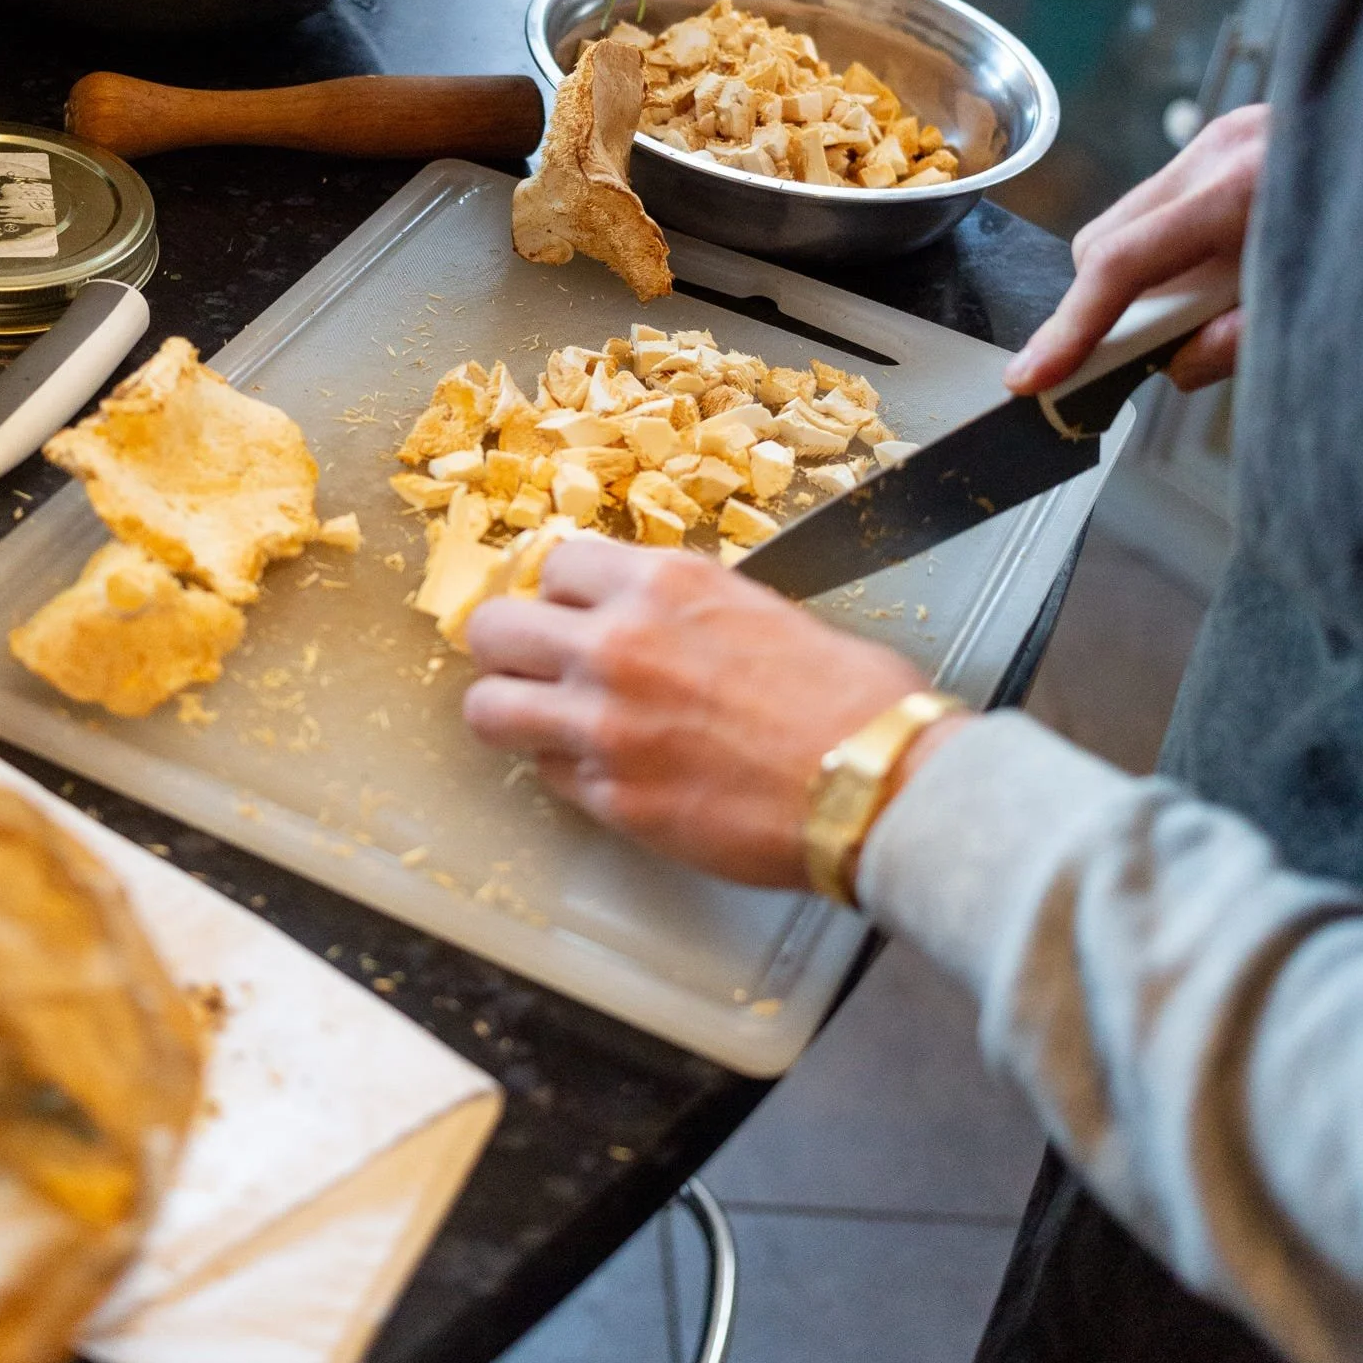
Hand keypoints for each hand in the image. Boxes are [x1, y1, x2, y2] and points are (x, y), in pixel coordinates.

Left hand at [463, 535, 961, 889]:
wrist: (873, 781)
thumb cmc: (846, 698)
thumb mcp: (758, 607)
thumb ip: (681, 608)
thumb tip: (647, 617)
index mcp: (662, 586)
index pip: (555, 564)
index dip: (561, 593)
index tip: (572, 612)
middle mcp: (617, 644)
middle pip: (493, 628)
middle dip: (508, 647)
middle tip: (534, 666)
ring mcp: (603, 725)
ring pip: (488, 709)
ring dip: (511, 713)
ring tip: (544, 723)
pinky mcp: (610, 798)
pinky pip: (545, 775)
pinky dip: (565, 773)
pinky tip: (608, 772)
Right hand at [1004, 104, 1268, 396]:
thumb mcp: (1319, 303)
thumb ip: (1238, 340)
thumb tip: (1175, 366)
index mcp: (1241, 191)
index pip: (1120, 268)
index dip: (1071, 331)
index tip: (1033, 377)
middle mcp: (1220, 151)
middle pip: (1104, 241)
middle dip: (1111, 303)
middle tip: (1161, 345)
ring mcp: (1224, 135)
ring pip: (1129, 221)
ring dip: (1147, 275)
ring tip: (1214, 299)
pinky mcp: (1233, 134)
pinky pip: (1168, 201)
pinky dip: (1178, 246)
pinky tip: (1226, 262)